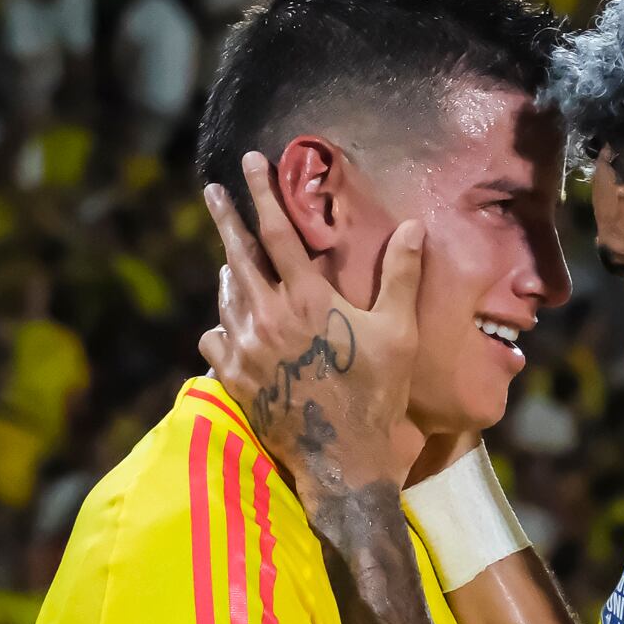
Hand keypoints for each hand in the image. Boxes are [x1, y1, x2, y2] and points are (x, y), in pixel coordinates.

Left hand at [198, 154, 425, 501]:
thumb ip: (401, 276)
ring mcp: (245, 349)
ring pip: (227, 296)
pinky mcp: (234, 378)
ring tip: (232, 260)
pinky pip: (215, 340)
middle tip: (211, 191)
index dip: (263, 193)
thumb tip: (412, 226)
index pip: (277, 232)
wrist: (342, 460)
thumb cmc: (377, 394)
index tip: (249, 163)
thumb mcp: (399, 333)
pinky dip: (221, 327)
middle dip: (225, 217)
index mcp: (306, 299)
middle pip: (237, 255)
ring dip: (230, 273)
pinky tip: (228, 327)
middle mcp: (266, 317)